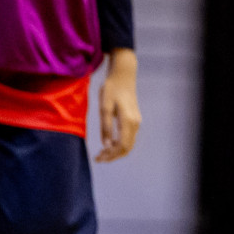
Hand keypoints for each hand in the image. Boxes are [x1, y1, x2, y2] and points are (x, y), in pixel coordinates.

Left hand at [95, 48, 139, 162]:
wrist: (124, 75)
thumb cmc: (112, 88)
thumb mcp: (104, 107)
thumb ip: (105, 127)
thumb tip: (106, 146)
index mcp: (127, 120)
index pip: (121, 146)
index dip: (110, 155)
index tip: (97, 158)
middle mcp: (135, 123)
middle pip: (127, 147)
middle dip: (113, 156)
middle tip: (98, 158)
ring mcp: (137, 121)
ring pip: (129, 143)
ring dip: (116, 151)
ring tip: (102, 153)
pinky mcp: (135, 119)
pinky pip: (129, 137)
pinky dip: (119, 144)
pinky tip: (109, 144)